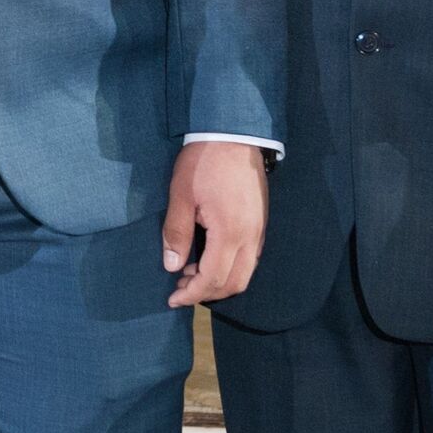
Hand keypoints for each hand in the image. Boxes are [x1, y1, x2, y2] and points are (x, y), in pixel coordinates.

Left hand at [162, 141, 268, 305]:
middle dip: (206, 293)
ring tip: (190, 273)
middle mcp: (251, 237)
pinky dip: (230, 268)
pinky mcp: (261, 223)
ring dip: (219, 281)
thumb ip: (176, 233)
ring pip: (245, 273)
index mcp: (230, 232)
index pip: (213, 279)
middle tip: (179, 288)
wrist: (234, 134)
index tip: (172, 299)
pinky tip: (208, 258)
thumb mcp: (181, 195)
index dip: (192, 294)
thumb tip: (171, 266)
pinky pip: (250, 258)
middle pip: (234, 283)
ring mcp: (260, 231)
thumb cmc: (204, 161)